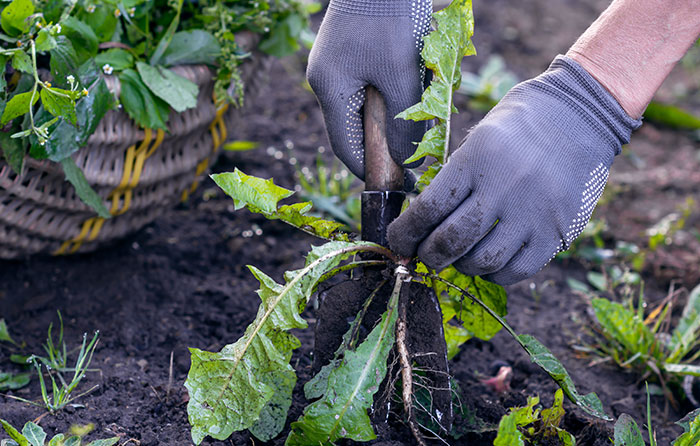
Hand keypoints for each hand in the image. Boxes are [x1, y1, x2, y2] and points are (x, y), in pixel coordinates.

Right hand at [306, 0, 431, 179]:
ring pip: (364, 107)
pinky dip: (390, 94)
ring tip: (419, 116)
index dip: (370, 169)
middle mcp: (327, 81)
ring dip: (391, 116)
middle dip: (385, 142)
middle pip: (355, 129)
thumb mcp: (401, 73)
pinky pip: (369, 86)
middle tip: (416, 152)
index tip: (397, 182)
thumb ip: (403, 121)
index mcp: (330, 89)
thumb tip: (405, 160)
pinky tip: (412, 87)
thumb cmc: (390, 16)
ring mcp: (336, 66)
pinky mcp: (349, 53)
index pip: (346, 148)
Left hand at [387, 56, 640, 284]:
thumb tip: (422, 223)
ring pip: (483, 261)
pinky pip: (517, 270)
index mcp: (477, 158)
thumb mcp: (478, 138)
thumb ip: (454, 178)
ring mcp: (534, 212)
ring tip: (459, 256)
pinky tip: (489, 261)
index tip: (398, 241)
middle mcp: (505, 186)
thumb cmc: (519, 125)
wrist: (582, 114)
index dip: (405, 233)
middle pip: (452, 241)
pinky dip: (495, 273)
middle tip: (425, 254)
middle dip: (429, 255)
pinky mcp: (558, 231)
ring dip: (461, 265)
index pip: (428, 209)